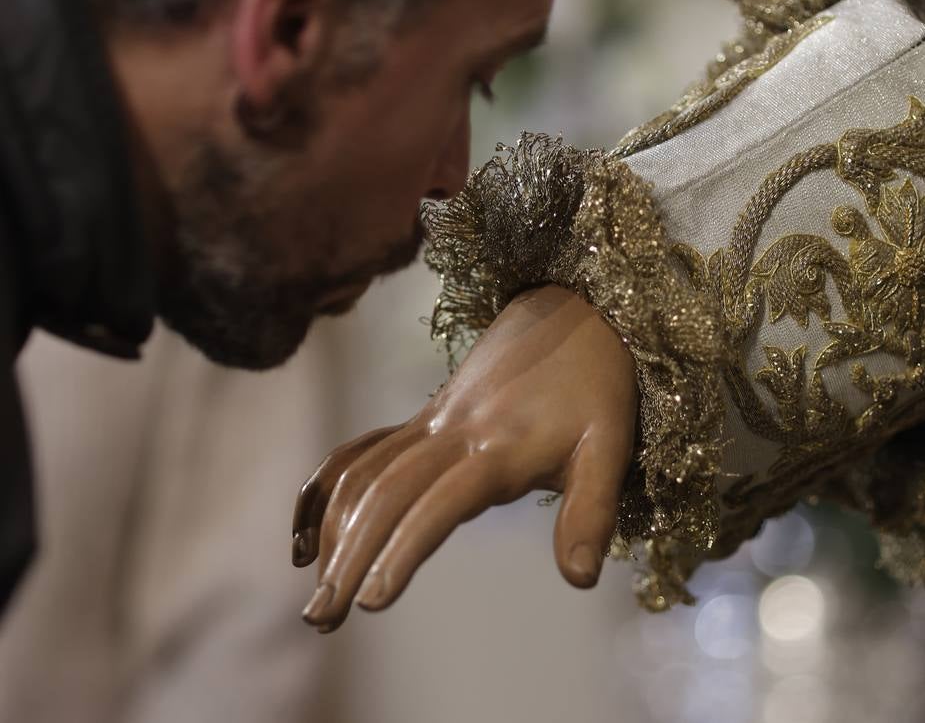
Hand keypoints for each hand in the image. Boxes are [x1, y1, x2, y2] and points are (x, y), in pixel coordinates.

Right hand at [292, 285, 637, 632]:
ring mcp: (429, 421)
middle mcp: (451, 432)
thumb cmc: (596, 386)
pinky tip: (309, 534)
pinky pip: (362, 450)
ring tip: (316, 594)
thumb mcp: (609, 448)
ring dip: (333, 531)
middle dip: (349, 556)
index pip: (438, 505)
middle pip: (385, 493)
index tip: (372, 602)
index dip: (403, 551)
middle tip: (322, 619)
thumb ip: (591, 513)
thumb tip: (579, 580)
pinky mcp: (422, 418)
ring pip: (364, 473)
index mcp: (497, 448)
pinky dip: (328, 487)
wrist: (572, 312)